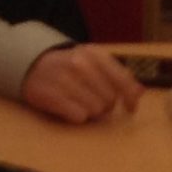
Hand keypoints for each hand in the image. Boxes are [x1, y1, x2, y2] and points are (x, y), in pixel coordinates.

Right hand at [20, 45, 142, 123]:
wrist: (32, 64)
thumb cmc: (69, 65)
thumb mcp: (93, 61)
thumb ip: (117, 74)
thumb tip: (140, 93)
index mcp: (94, 54)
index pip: (122, 80)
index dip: (131, 97)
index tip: (131, 108)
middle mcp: (81, 65)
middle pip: (110, 100)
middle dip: (105, 105)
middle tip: (93, 99)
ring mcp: (65, 81)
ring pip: (96, 110)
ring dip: (91, 112)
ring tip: (80, 102)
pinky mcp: (52, 97)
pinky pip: (79, 117)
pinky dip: (77, 116)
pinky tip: (70, 107)